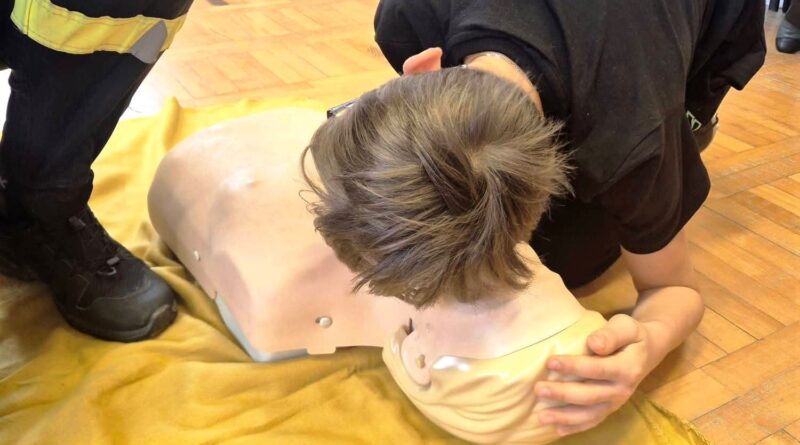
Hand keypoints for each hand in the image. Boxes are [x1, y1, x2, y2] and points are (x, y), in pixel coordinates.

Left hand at [534, 314, 658, 436]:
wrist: (647, 352)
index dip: (574, 366)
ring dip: (564, 416)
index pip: (598, 369)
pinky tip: (556, 428)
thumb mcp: (626, 326)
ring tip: (541, 416)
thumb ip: (611, 334)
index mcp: (628, 368)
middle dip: (563, 393)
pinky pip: (592, 421)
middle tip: (538, 389)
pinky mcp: (609, 409)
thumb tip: (594, 344)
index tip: (550, 362)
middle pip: (590, 395)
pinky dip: (575, 427)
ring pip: (589, 413)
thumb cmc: (631, 336)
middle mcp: (622, 389)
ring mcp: (616, 402)